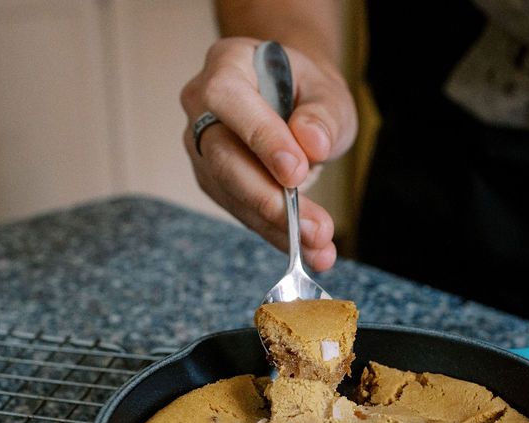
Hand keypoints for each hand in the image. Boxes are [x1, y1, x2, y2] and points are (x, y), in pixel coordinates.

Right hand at [181, 37, 357, 270]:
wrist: (293, 99)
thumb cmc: (307, 90)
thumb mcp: (327, 91)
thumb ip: (323, 114)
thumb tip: (311, 143)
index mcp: (226, 65)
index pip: (228, 99)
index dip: (261, 138)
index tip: (296, 172)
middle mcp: (201, 107)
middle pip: (223, 157)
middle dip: (269, 198)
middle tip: (313, 228)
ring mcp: (202, 148)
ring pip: (230, 193)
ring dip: (276, 225)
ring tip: (319, 247)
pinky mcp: (214, 182)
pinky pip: (241, 212)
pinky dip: (275, 233)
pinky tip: (309, 250)